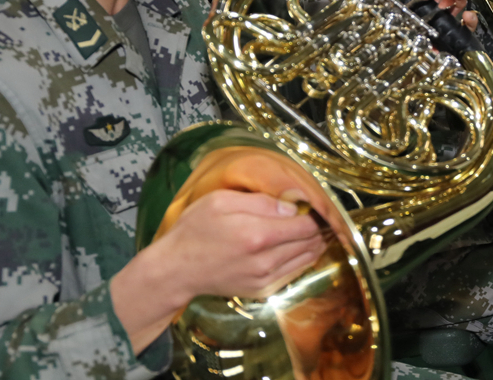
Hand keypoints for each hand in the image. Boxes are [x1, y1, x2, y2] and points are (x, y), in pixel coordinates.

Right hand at [112, 148, 329, 351]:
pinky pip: (296, 273)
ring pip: (308, 258)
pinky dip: (301, 258)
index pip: (306, 224)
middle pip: (312, 242)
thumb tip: (293, 206)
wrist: (176, 270)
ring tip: (303, 229)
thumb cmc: (195, 230)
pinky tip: (292, 246)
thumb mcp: (221, 201)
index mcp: (257, 235)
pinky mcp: (263, 290)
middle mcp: (266, 260)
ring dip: (312, 242)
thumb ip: (261, 201)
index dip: (313, 212)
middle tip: (309, 215)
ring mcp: (265, 279)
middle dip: (315, 227)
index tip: (308, 204)